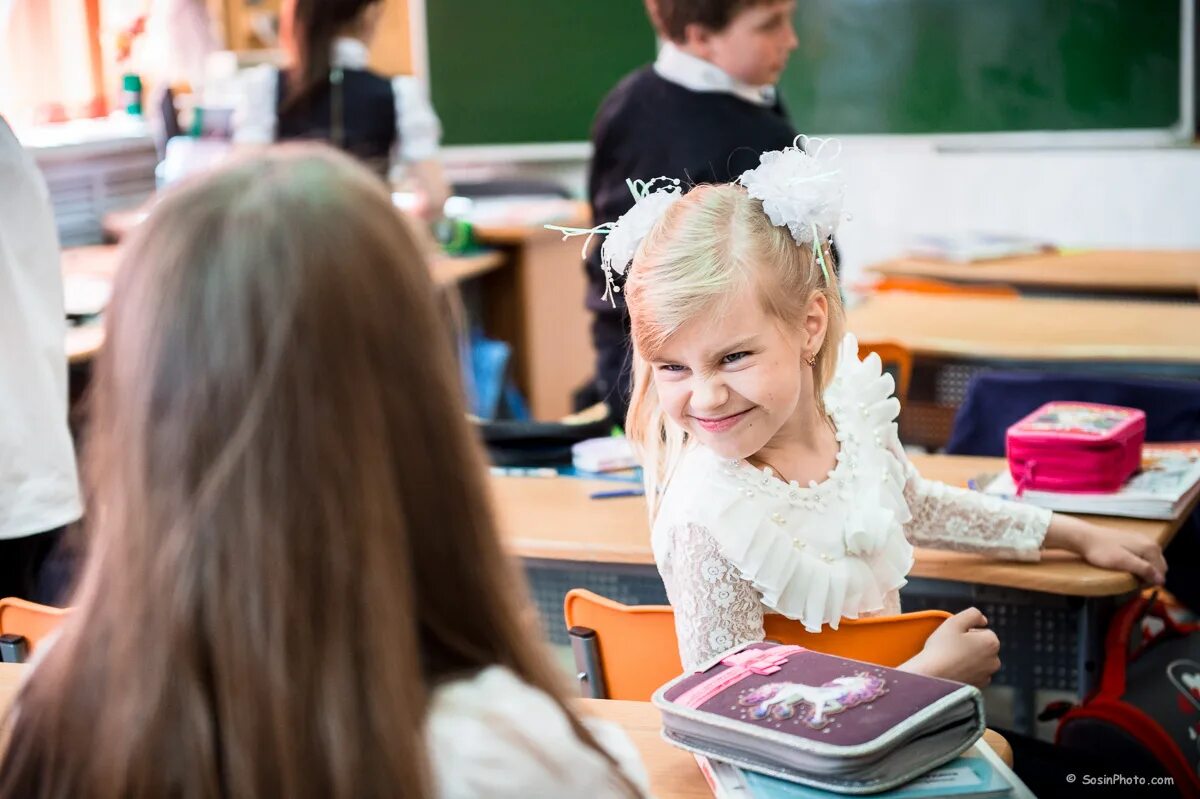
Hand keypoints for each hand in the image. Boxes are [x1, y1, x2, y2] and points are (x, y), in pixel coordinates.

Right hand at [902, 607, 1000, 688]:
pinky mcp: (979, 687)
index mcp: (991, 643)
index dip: (967, 631)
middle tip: (951, 648)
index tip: (954, 637)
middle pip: (982, 646)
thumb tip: (983, 620)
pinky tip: (953, 670)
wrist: (931, 677)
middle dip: (970, 645)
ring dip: (968, 658)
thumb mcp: (954, 622)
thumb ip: (973, 614)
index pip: (982, 631)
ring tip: (951, 659)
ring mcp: (987, 676)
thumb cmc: (941, 649)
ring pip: (978, 660)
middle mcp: (994, 661)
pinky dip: (966, 671)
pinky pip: (974, 674)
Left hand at [1044, 515, 1165, 585]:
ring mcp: (1141, 539)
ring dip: (1145, 570)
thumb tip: (1160, 580)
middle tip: (1134, 581)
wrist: (1085, 537)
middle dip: (1150, 576)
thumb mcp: (1123, 562)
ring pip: (1151, 561)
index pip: (1161, 572)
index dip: (1152, 582)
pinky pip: (1143, 556)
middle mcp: (1149, 542)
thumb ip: (1144, 570)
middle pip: (1159, 566)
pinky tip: (1128, 566)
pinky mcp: (1132, 540)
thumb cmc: (1101, 550)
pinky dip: (1140, 563)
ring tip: (1130, 574)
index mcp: (1150, 548)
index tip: (1139, 586)